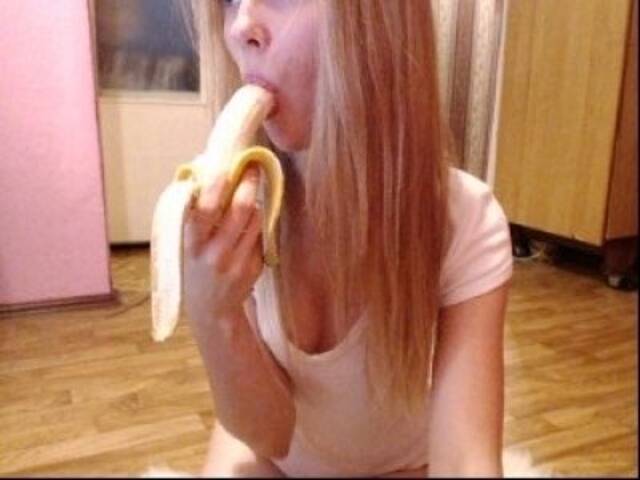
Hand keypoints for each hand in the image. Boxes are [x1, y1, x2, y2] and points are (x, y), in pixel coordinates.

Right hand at [183, 165, 263, 323]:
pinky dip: (256, 225)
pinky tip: (247, 228)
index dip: (218, 185)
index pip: (206, 209)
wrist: (210, 309)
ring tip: (247, 197)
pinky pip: (261, 235)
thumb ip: (193, 212)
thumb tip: (205, 169)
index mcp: (192, 244)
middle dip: (249, 184)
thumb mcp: (185, 244)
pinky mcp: (255, 267)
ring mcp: (238, 262)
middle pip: (241, 209)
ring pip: (256, 219)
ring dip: (254, 203)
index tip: (227, 167)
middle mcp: (216, 254)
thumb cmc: (193, 267)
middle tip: (253, 168)